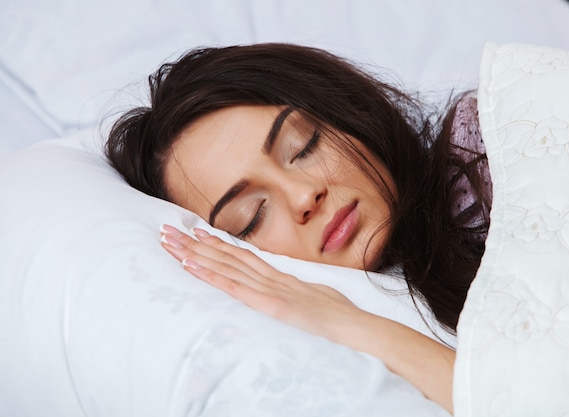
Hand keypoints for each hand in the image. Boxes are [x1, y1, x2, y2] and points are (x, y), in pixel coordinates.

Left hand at [159, 224, 360, 339]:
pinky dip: (211, 275)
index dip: (217, 243)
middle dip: (195, 243)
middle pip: (226, 256)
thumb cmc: (337, 313)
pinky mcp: (269, 304)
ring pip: (225, 266)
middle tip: (167, 230)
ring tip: (170, 242)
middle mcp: (270, 277)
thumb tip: (286, 287)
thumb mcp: (311, 297)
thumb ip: (294, 290)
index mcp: (279, 276)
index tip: (196, 232)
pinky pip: (235, 288)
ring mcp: (269, 289)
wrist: (353, 323)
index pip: (242, 256)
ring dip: (195, 253)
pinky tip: (191, 265)